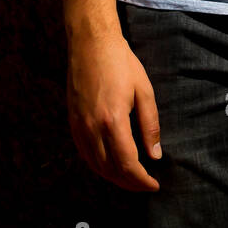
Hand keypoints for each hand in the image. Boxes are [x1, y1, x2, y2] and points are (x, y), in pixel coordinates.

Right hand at [66, 29, 162, 191]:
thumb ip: (150, 125)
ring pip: (95, 165)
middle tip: (145, 184)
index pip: (127, 164)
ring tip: (131, 178)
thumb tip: (155, 155)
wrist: (90, 43)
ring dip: (114, 177)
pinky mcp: (72, 122)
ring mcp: (79, 126)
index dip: (141, 180)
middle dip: (129, 183)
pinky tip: (110, 165)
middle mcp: (92, 128)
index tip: (154, 184)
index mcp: (113, 120)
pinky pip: (84, 154)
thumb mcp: (144, 90)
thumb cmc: (120, 62)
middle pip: (110, 170)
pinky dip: (98, 166)